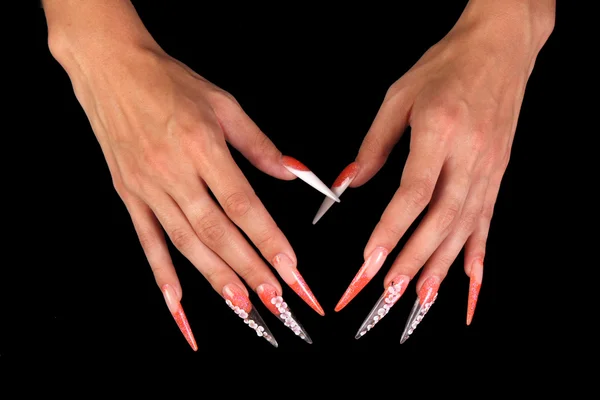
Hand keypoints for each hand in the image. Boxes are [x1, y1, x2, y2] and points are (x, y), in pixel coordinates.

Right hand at [42, 0, 333, 349]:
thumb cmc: (169, 82)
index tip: (290, 266)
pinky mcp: (129, 194)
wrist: (111, 69)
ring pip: (186, 242)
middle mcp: (173, 171)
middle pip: (217, 231)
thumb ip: (258, 144)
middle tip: (274, 299)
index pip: (242, 204)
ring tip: (241, 305)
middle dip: (248, 268)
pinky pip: (147, 239)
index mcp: (202, 146)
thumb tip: (290, 175)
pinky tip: (178, 301)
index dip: (267, 238)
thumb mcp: (222, 103)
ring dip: (215, 276)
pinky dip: (162, 273)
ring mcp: (147, 187)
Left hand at [314, 0, 554, 339]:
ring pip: (464, 227)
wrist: (500, 48)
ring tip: (420, 300)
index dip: (392, 230)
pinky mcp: (497, 174)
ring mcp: (489, 168)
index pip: (414, 192)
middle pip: (440, 219)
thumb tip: (349, 184)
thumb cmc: (446, 66)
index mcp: (440, 130)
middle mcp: (469, 154)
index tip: (369, 260)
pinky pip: (487, 221)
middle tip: (388, 293)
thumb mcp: (399, 95)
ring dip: (440, 267)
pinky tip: (470, 283)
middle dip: (413, 260)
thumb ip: (374, 144)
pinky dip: (477, 256)